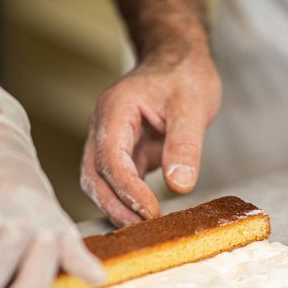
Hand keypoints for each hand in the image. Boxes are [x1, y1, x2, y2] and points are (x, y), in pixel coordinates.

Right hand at [81, 51, 220, 226]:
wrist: (178, 60)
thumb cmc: (184, 75)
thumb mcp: (193, 106)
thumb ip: (185, 145)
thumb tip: (179, 185)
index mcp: (115, 109)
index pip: (110, 157)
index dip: (127, 189)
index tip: (150, 210)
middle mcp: (104, 126)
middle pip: (94, 175)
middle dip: (115, 206)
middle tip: (145, 227)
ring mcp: (109, 140)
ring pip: (98, 182)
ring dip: (117, 207)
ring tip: (145, 226)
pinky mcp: (122, 153)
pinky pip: (115, 182)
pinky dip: (125, 201)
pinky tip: (145, 216)